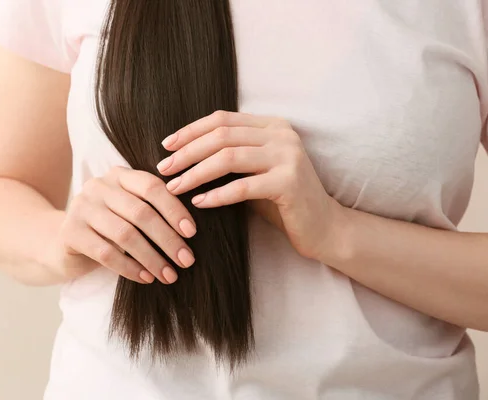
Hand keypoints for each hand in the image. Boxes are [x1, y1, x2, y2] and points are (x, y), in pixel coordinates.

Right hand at [50, 167, 196, 284]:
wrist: (61, 244)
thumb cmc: (108, 229)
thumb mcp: (129, 213)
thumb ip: (152, 211)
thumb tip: (189, 232)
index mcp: (119, 176)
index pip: (152, 187)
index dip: (174, 209)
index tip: (191, 233)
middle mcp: (99, 186)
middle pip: (141, 212)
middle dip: (168, 239)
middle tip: (186, 260)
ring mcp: (82, 207)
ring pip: (125, 234)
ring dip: (152, 258)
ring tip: (169, 275)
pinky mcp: (70, 232)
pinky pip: (106, 253)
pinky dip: (130, 268)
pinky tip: (146, 278)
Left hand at [157, 110, 338, 261]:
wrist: (324, 226)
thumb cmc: (283, 200)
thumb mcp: (255, 171)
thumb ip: (230, 157)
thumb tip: (183, 155)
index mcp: (272, 125)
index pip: (223, 119)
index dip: (191, 131)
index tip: (166, 146)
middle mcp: (282, 135)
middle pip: (222, 136)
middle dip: (187, 152)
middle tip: (163, 168)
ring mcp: (288, 156)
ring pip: (228, 158)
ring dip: (195, 173)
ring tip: (174, 187)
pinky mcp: (289, 182)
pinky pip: (243, 186)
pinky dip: (217, 195)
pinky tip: (198, 203)